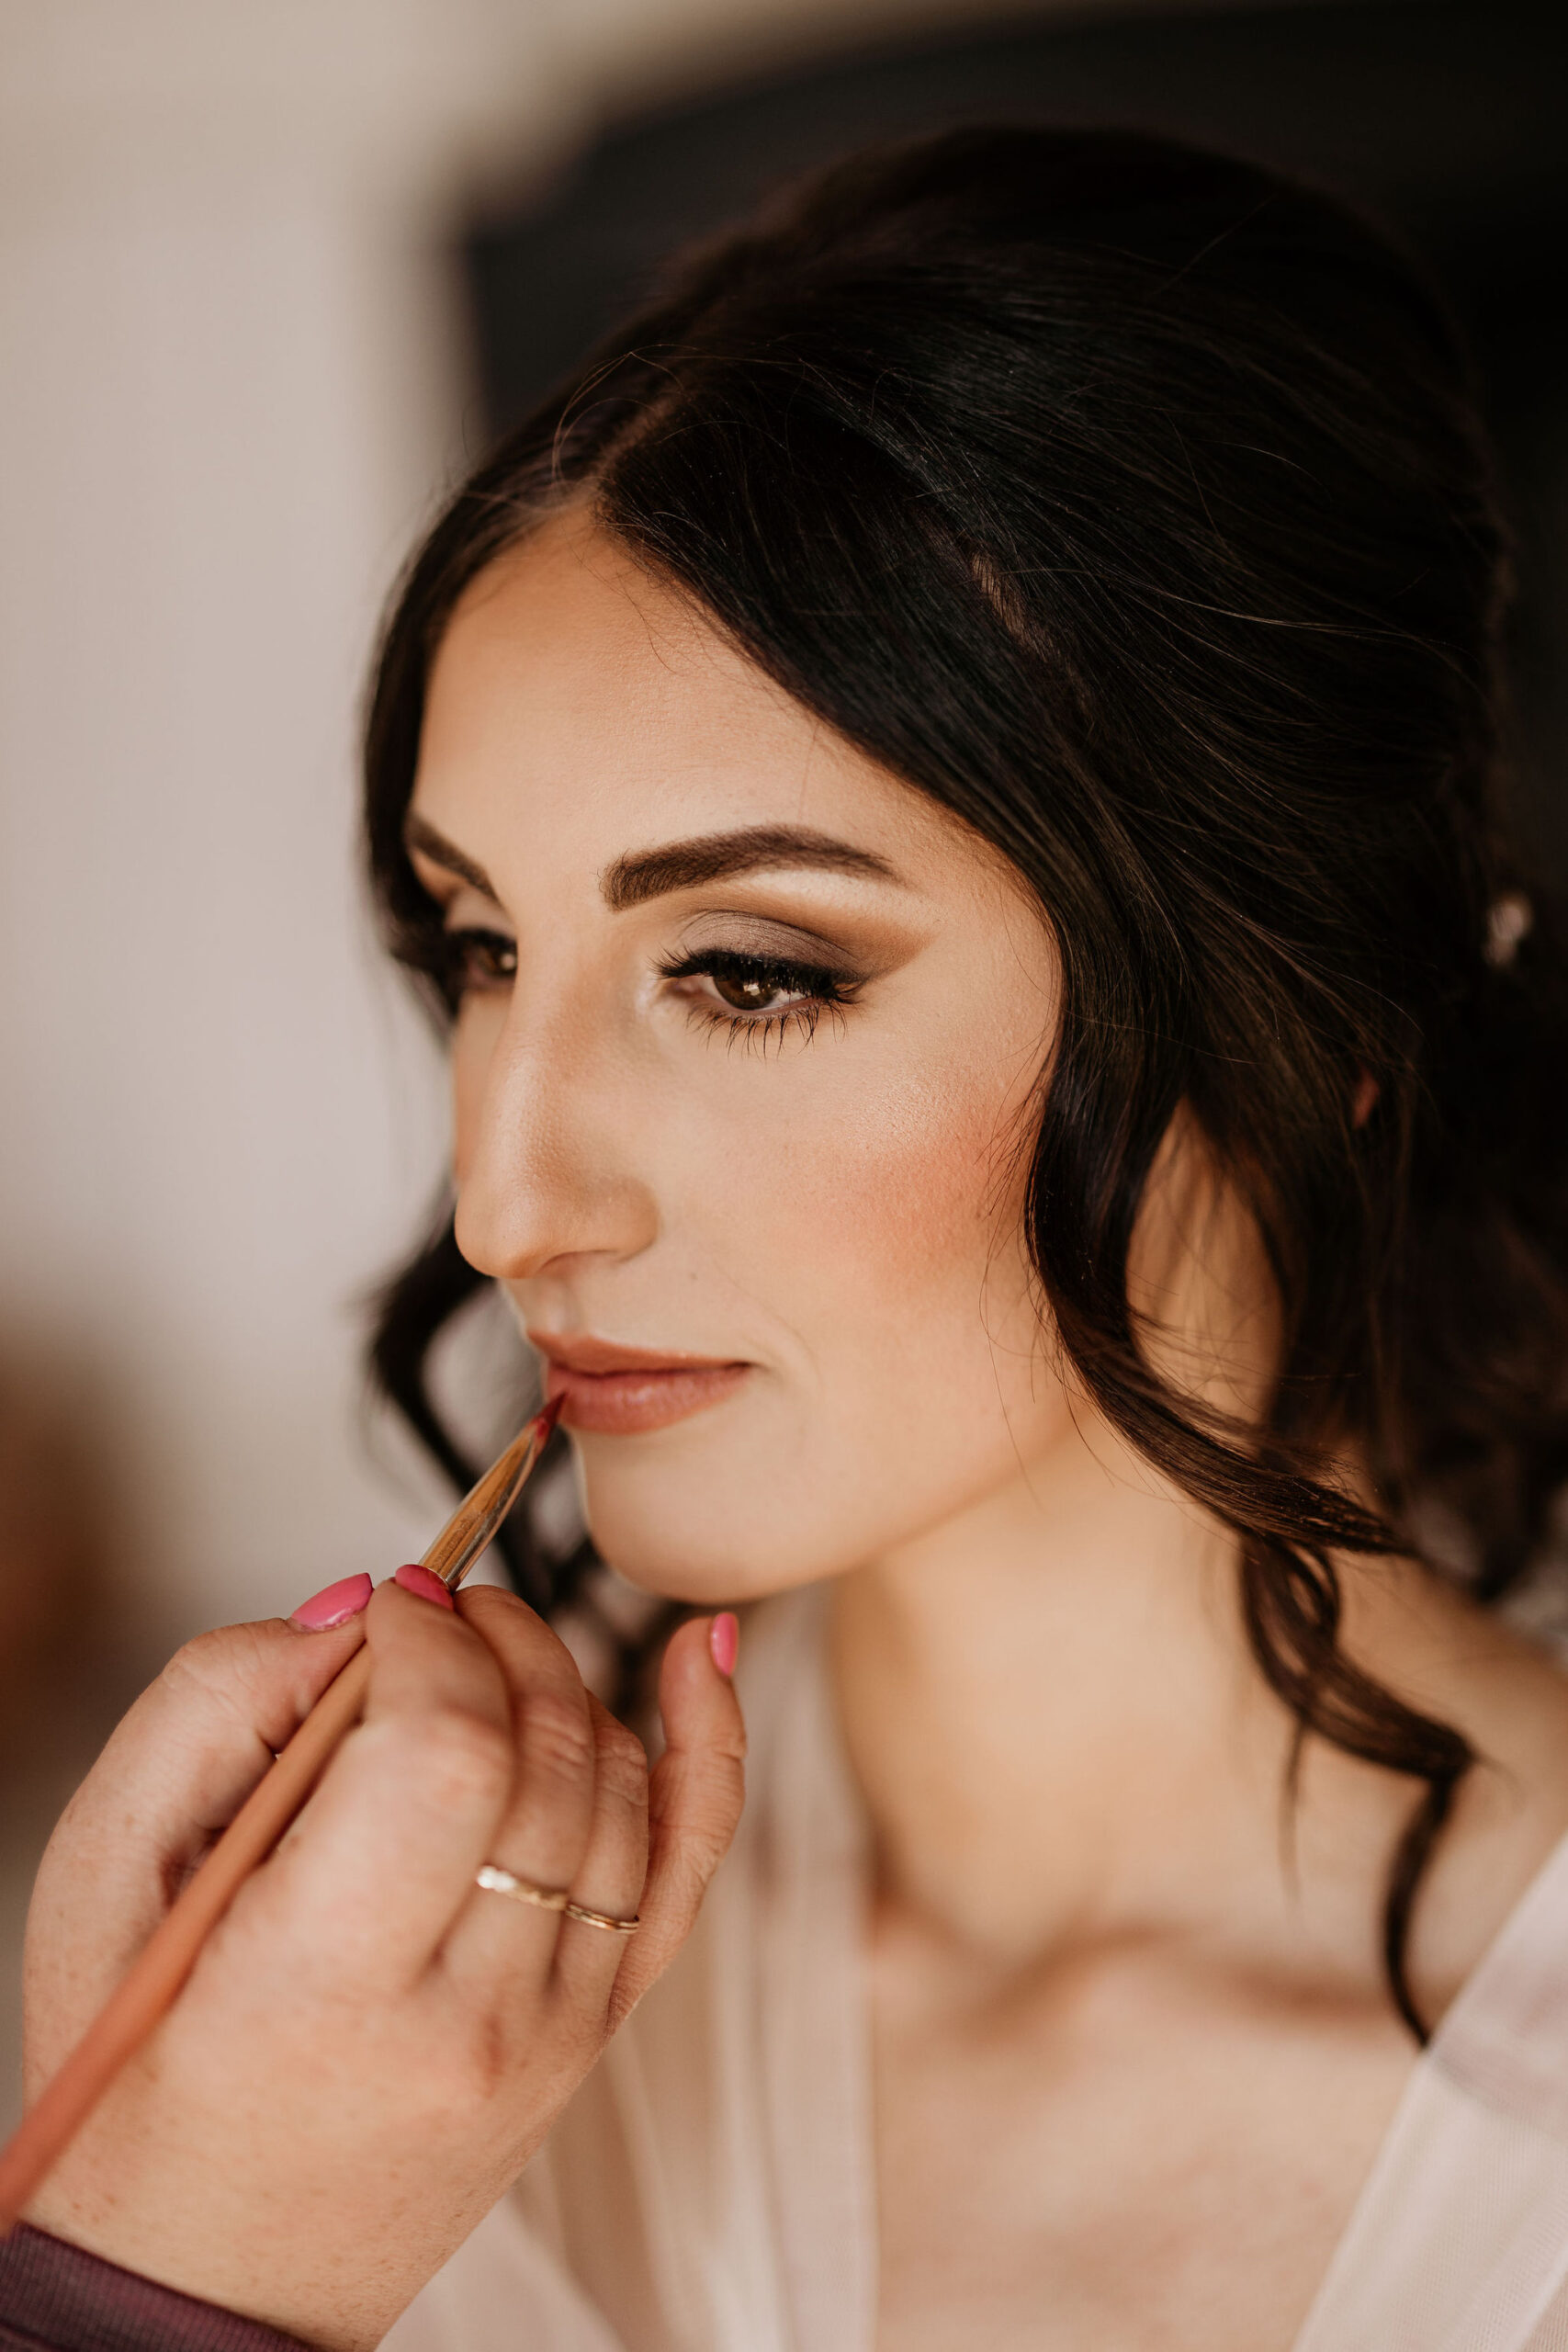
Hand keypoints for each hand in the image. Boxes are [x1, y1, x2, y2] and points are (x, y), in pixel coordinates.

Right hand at [21, 1576, 745, 2348]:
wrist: (209, 2272)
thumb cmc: (138, 2076)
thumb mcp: (108, 1876)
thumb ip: (215, 1706)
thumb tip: (354, 1613)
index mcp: (320, 1985)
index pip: (448, 1752)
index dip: (430, 1641)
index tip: (388, 1609)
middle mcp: (464, 2019)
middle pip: (545, 1753)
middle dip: (496, 1635)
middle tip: (430, 1613)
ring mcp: (552, 2032)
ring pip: (617, 1787)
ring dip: (560, 1678)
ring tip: (482, 1652)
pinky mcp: (595, 2032)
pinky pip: (688, 1868)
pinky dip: (707, 1747)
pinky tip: (705, 1652)